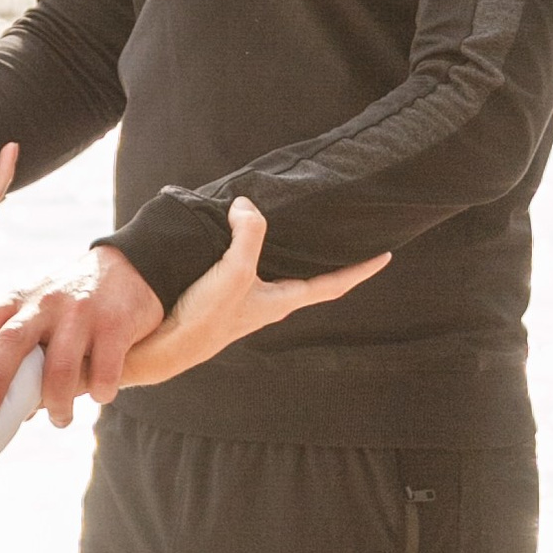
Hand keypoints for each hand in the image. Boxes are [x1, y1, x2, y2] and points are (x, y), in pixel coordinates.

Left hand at [0, 241, 164, 425]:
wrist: (135, 264)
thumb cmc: (75, 299)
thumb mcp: (41, 306)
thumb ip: (21, 343)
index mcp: (21, 300)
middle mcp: (45, 304)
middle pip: (12, 341)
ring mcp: (80, 313)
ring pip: (60, 368)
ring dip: (57, 403)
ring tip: (58, 420)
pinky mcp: (114, 324)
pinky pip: (104, 369)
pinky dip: (101, 390)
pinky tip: (100, 395)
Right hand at [122, 199, 387, 387]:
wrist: (166, 346)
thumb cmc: (205, 317)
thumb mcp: (233, 272)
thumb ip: (247, 237)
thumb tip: (248, 206)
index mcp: (283, 300)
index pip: (334, 284)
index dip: (361, 270)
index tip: (386, 256)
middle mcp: (271, 302)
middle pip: (310, 276)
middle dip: (327, 257)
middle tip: (344, 234)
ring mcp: (247, 300)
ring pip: (279, 270)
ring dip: (290, 251)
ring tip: (299, 226)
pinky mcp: (224, 296)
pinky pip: (250, 266)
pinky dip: (256, 249)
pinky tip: (242, 235)